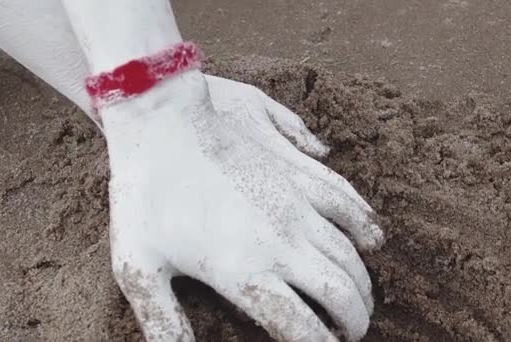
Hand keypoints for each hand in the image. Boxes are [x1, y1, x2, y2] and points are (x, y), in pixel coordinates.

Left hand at [102, 70, 383, 341]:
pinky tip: (372, 237)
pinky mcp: (296, 175)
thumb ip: (163, 322)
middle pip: (338, 292)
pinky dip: (365, 225)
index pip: (301, 326)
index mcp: (243, 272)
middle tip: (353, 332)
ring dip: (361, 282)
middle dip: (354, 319)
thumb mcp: (138, 268)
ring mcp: (294, 205)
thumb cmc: (142, 197)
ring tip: (363, 299)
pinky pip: (346, 202)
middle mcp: (281, 243)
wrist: (160, 122)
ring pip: (348, 254)